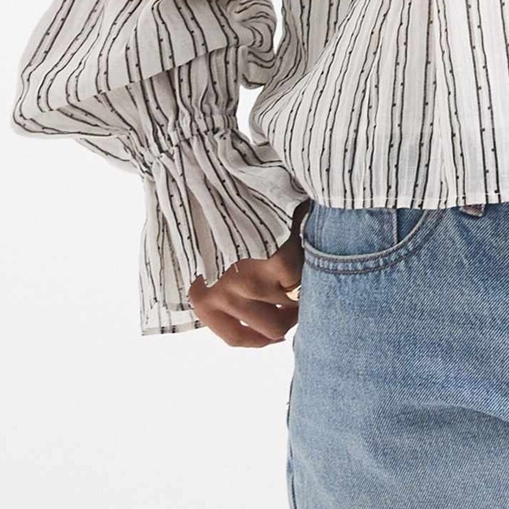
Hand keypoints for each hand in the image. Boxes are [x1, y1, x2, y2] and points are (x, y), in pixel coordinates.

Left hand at [187, 199, 310, 345]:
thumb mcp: (204, 253)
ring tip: (304, 268)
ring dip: (301, 292)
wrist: (204, 171)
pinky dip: (306, 266)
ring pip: (292, 307)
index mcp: (202, 296)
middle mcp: (225, 295)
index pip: (237, 337)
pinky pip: (303, 280)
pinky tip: (302, 246)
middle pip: (271, 328)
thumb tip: (257, 305)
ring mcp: (252, 282)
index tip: (277, 332)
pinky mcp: (278, 263)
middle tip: (298, 297)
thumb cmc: (206, 209)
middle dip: (288, 316)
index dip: (262, 338)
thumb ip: (222, 282)